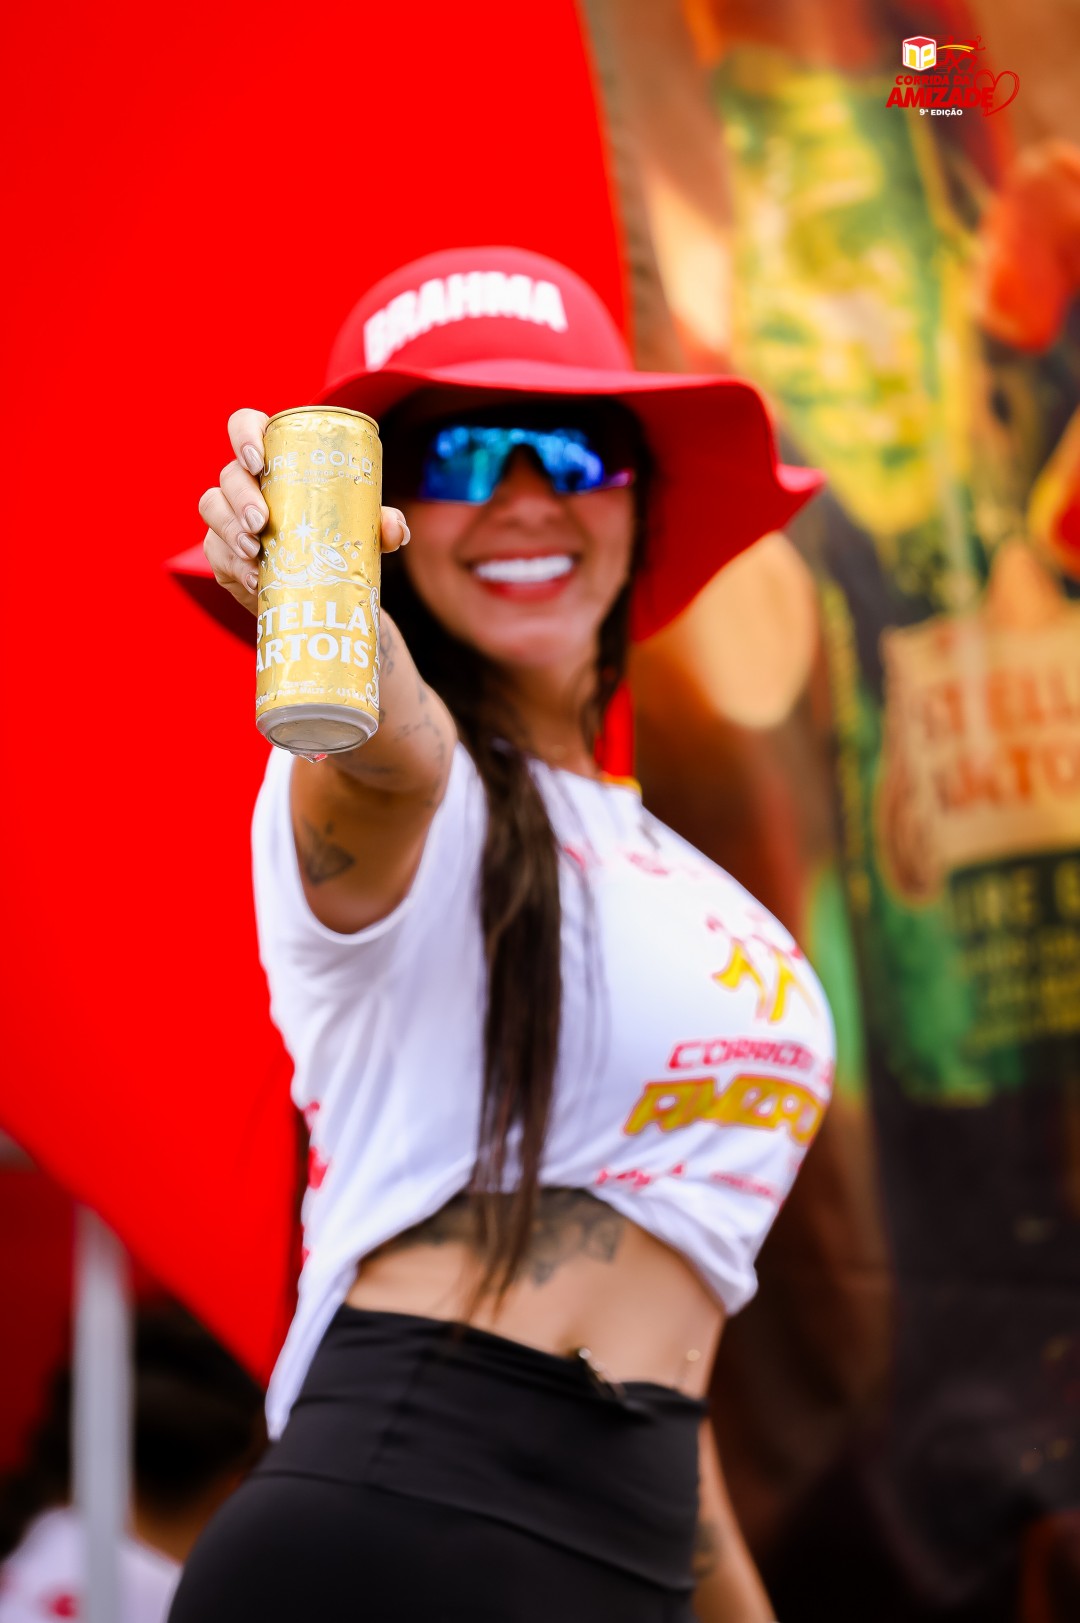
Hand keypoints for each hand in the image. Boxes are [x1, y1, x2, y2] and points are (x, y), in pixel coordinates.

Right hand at [197, 407, 411, 616]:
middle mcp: (247, 483)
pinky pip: (216, 551)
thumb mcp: (363, 534)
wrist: (323, 595)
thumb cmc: (339, 544)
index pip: (248, 426)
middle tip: (261, 521)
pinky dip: (233, 563)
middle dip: (241, 494)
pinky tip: (254, 576)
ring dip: (230, 527)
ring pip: (213, 507)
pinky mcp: (222, 553)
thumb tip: (394, 525)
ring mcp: (229, 517)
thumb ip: (381, 524)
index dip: (245, 434)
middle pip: (229, 473)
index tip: (258, 459)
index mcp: (277, 460)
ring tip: (255, 549)